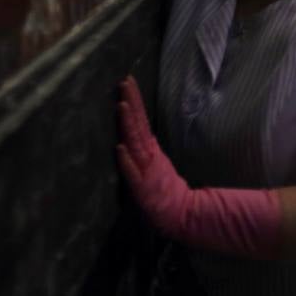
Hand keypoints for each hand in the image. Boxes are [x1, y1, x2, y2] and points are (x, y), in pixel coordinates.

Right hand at [114, 75, 282, 258]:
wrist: (175, 215)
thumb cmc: (166, 189)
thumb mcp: (158, 162)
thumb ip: (149, 144)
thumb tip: (141, 124)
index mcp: (148, 150)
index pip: (139, 120)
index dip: (134, 101)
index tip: (127, 80)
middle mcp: (143, 157)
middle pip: (135, 126)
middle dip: (129, 104)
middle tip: (123, 83)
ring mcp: (143, 170)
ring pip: (134, 143)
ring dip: (127, 125)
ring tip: (122, 105)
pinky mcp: (142, 188)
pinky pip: (133, 173)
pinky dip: (127, 162)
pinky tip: (120, 149)